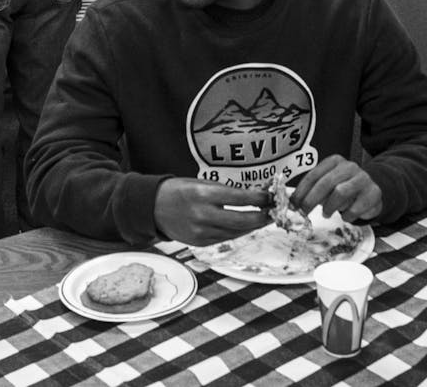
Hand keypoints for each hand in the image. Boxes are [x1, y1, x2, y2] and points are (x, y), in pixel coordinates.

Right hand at [153, 178, 269, 244]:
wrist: (153, 208)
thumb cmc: (179, 190)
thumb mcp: (200, 183)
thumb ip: (225, 190)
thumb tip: (253, 195)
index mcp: (203, 195)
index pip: (240, 198)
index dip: (259, 199)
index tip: (272, 196)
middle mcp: (203, 215)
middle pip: (242, 220)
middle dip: (262, 217)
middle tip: (274, 211)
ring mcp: (201, 232)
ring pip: (236, 231)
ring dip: (253, 225)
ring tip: (264, 218)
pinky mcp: (200, 242)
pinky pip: (226, 238)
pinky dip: (238, 231)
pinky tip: (246, 225)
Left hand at [291, 155, 381, 223]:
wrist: (372, 190)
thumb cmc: (345, 188)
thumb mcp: (328, 184)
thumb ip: (313, 190)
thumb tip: (294, 203)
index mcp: (335, 161)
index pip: (313, 175)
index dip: (301, 192)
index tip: (293, 205)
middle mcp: (349, 167)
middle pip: (325, 183)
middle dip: (311, 200)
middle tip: (304, 212)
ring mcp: (363, 179)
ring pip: (340, 193)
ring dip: (329, 207)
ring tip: (326, 214)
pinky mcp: (373, 193)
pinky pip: (355, 208)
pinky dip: (347, 215)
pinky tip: (346, 216)